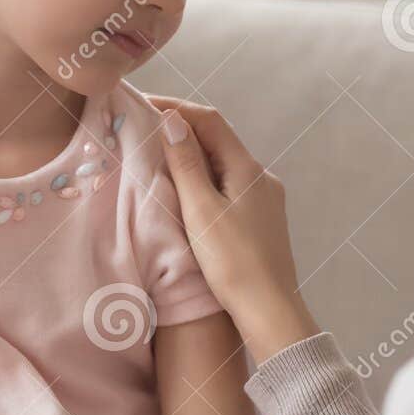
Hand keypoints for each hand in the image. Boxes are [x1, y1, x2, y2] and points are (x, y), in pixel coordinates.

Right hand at [152, 96, 320, 363]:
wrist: (270, 309)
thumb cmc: (232, 261)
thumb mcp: (201, 209)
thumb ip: (186, 164)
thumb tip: (173, 120)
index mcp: (248, 169)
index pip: (210, 121)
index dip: (176, 108)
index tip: (143, 105)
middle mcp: (262, 177)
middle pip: (219, 141)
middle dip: (183, 131)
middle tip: (145, 129)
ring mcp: (265, 200)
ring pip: (224, 165)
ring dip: (194, 157)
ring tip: (160, 159)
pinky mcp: (263, 221)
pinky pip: (230, 187)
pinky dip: (206, 180)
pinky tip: (189, 195)